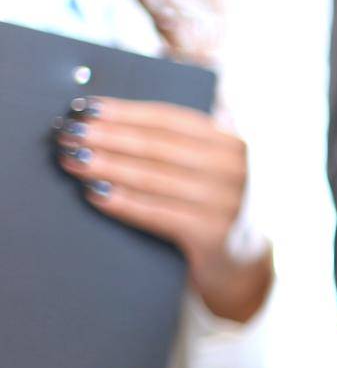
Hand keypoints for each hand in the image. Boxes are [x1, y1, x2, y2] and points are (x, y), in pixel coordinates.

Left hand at [56, 97, 272, 321]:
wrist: (238, 259)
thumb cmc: (208, 202)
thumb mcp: (210, 165)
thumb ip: (184, 136)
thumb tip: (115, 110)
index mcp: (232, 142)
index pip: (170, 119)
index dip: (124, 112)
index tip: (85, 108)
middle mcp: (234, 169)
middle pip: (157, 146)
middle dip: (107, 137)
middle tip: (67, 133)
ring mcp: (226, 202)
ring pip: (151, 178)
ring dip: (106, 167)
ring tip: (72, 160)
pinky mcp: (212, 234)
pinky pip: (156, 213)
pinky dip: (122, 202)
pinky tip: (92, 193)